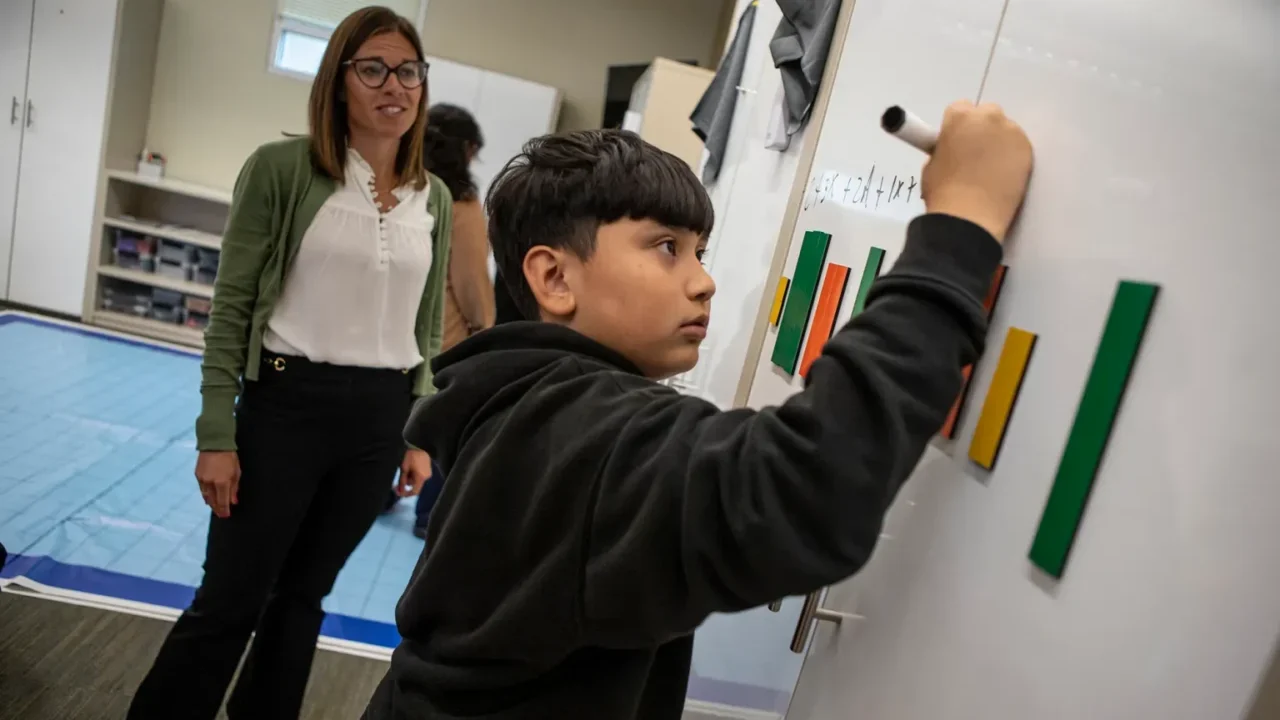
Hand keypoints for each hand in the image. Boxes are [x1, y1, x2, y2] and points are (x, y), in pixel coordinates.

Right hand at [196, 451, 240, 518]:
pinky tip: (208, 497)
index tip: (226, 516)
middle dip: (217, 509)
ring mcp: (202, 479)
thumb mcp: (236, 473)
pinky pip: (202, 489)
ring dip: (211, 503)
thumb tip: (233, 501)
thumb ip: (234, 489)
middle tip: (221, 514)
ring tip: (215, 508)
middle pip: (213, 501)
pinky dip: (206, 495)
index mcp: (222, 482)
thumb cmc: (229, 457)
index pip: (222, 502)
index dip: (224, 510)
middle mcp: (210, 483)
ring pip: (206, 496)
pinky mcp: (197, 475)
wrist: (215, 443)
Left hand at [397, 448, 431, 496]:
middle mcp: (426, 477)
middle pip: (415, 486)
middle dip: (406, 484)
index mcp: (421, 478)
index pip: (414, 492)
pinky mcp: (428, 469)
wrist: (419, 444)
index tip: (397, 492)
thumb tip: (400, 492)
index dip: (406, 494)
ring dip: (409, 478)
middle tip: (398, 479)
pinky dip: (414, 474)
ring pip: (417, 480)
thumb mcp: (404, 469)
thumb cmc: (410, 456)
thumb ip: (402, 481)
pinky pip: (420, 476)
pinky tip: (410, 467)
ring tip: (404, 469)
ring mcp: (428, 473)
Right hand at [922, 100, 1032, 242]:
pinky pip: (1017, 146)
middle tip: (974, 155)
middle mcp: (987, 117)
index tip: (957, 142)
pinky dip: (1012, 156)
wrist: (969, 217)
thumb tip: (953, 150)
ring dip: (998, 142)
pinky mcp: (1026, 149)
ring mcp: (1010, 132)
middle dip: (981, 130)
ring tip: (990, 169)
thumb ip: (944, 148)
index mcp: (959, 117)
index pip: (960, 108)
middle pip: (987, 113)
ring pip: (1005, 130)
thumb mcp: (931, 165)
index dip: (958, 127)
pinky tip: (1002, 175)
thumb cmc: (944, 193)